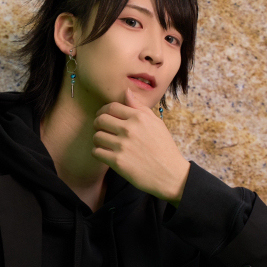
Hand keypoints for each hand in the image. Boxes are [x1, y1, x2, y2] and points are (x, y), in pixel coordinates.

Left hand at [91, 88, 189, 205]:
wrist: (170, 174)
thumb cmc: (163, 148)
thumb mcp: (156, 123)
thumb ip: (139, 107)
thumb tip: (126, 91)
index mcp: (139, 118)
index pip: (112, 107)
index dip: (104, 111)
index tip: (103, 116)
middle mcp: (130, 129)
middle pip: (100, 120)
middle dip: (98, 124)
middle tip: (101, 129)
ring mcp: (123, 145)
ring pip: (97, 136)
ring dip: (98, 139)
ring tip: (105, 143)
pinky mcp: (117, 161)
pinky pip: (96, 152)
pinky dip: (98, 152)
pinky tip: (106, 154)